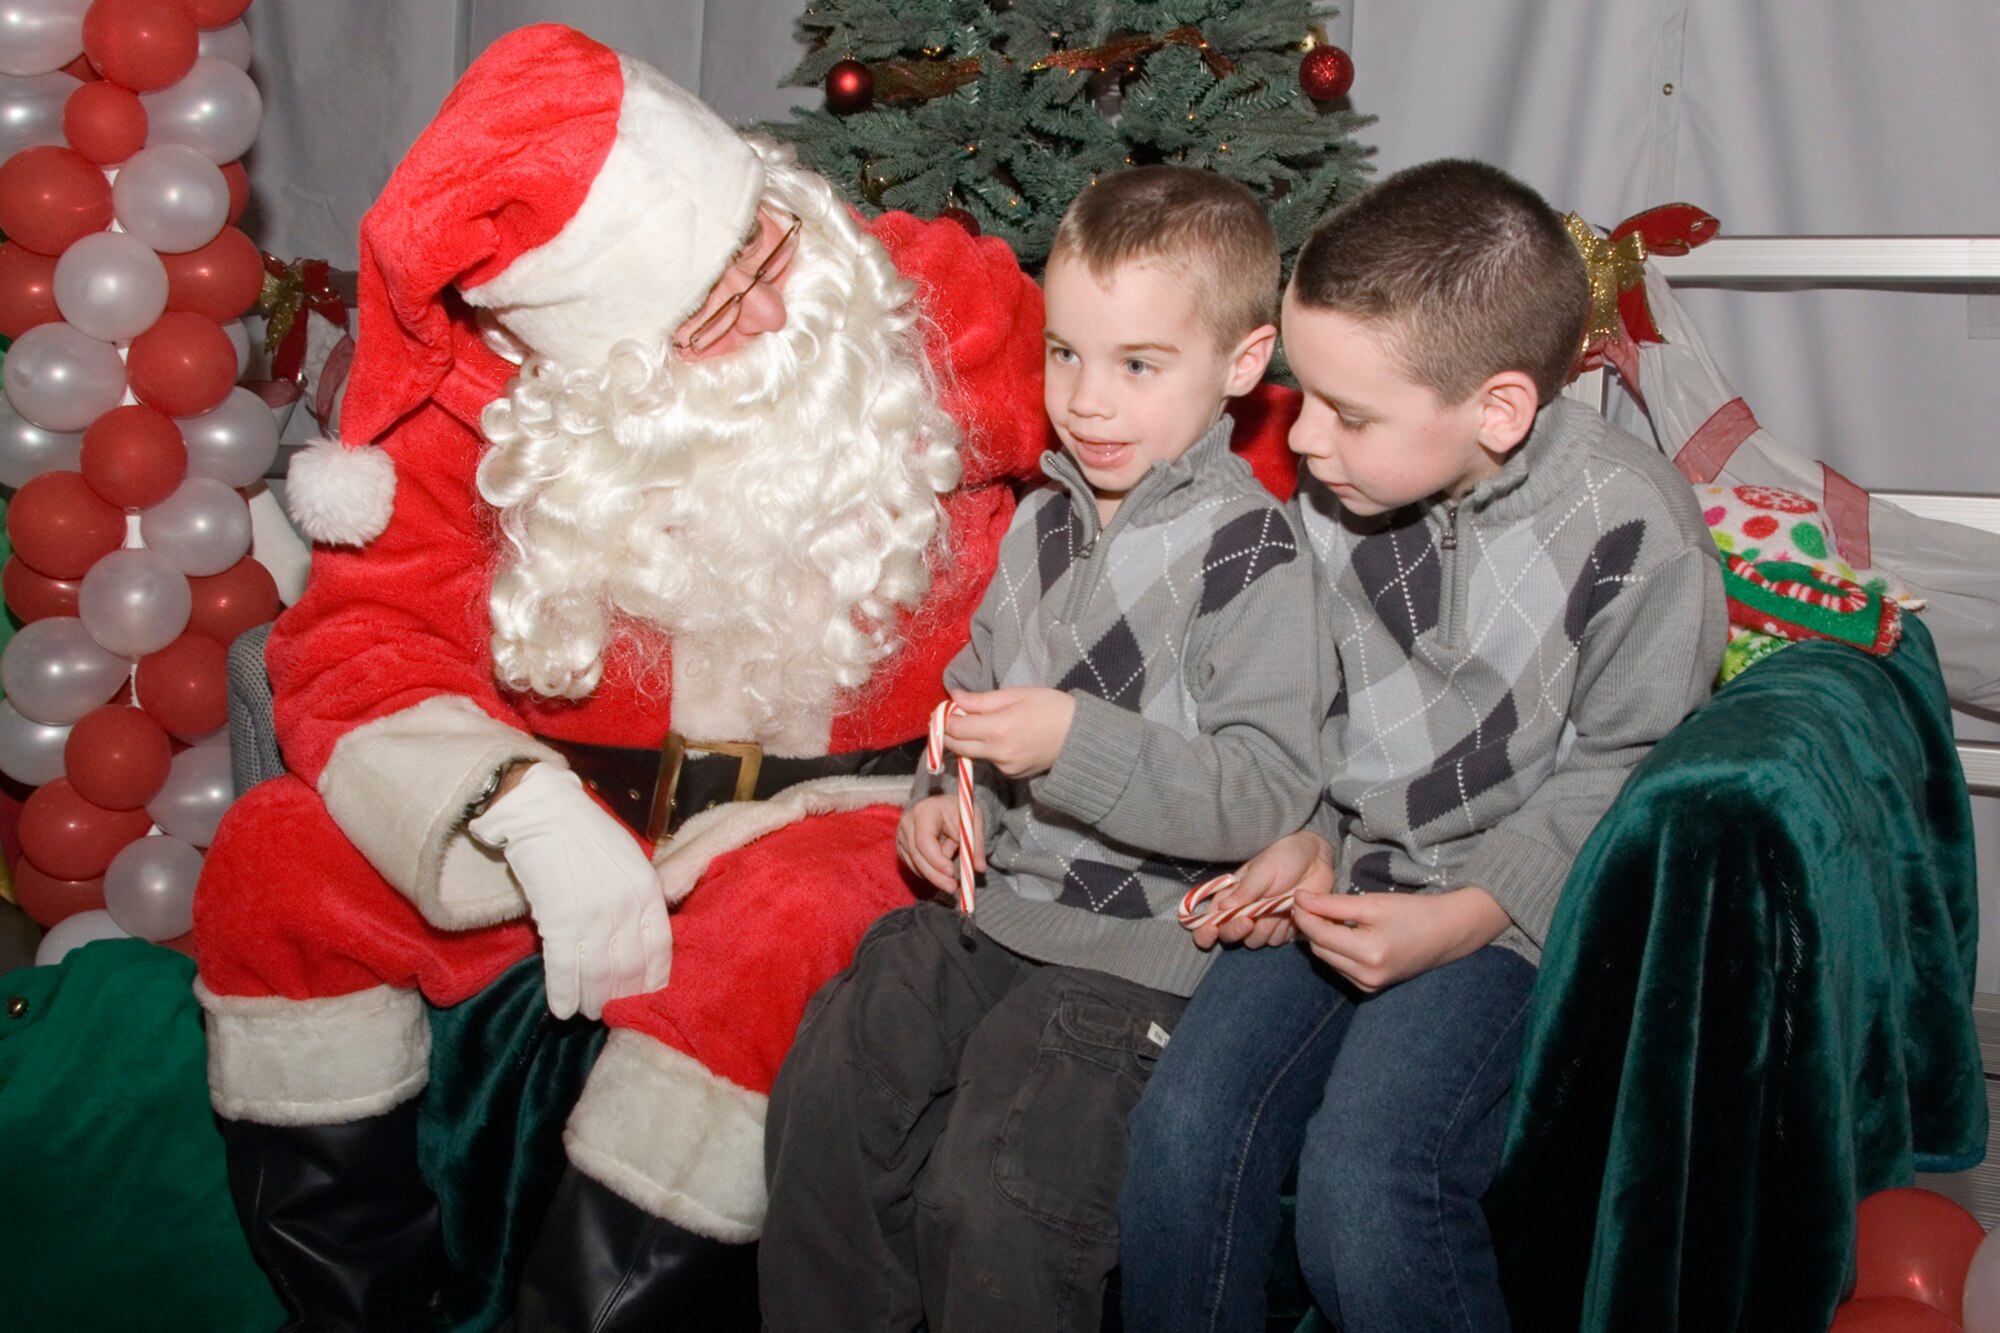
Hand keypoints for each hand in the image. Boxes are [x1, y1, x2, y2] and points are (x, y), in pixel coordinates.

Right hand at [467, 763, 671, 1019]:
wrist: (543, 812)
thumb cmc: (585, 835)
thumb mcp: (628, 861)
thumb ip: (637, 898)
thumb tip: (637, 939)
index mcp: (647, 888)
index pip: (660, 947)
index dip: (653, 979)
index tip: (646, 998)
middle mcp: (626, 904)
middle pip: (630, 966)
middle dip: (621, 995)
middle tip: (611, 1012)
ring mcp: (593, 913)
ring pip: (598, 972)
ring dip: (592, 999)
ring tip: (587, 1013)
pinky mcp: (559, 917)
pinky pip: (564, 966)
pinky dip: (564, 992)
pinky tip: (562, 1010)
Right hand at [897, 794, 985, 894]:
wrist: (944, 806)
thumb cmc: (958, 810)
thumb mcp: (972, 821)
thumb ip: (975, 843)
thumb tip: (979, 868)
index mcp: (924, 812)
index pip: (924, 840)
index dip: (936, 859)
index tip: (951, 872)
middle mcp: (908, 824)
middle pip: (917, 856)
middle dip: (936, 875)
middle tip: (953, 887)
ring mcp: (902, 838)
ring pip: (917, 865)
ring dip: (936, 871)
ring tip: (952, 854)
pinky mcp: (903, 849)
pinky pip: (917, 868)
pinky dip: (932, 870)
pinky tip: (944, 856)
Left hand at [943, 687, 1075, 778]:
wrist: (1081, 737)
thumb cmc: (1052, 708)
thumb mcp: (1016, 694)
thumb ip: (981, 700)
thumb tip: (953, 698)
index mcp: (998, 729)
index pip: (954, 728)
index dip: (942, 718)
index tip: (941, 709)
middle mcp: (997, 753)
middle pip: (956, 746)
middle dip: (947, 731)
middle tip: (948, 716)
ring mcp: (1004, 767)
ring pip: (972, 753)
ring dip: (968, 739)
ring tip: (980, 722)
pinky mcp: (1012, 775)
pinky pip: (989, 760)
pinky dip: (986, 748)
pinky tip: (1001, 736)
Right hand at [1191, 829, 1334, 950]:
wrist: (1317, 858)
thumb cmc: (1285, 856)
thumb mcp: (1263, 869)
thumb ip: (1245, 890)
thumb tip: (1222, 907)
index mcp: (1231, 895)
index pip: (1208, 920)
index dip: (1204, 931)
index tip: (1211, 931)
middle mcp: (1243, 912)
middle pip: (1228, 935)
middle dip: (1235, 931)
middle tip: (1249, 921)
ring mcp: (1263, 922)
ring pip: (1253, 942)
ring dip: (1263, 930)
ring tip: (1277, 909)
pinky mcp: (1282, 929)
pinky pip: (1276, 941)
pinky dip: (1282, 931)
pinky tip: (1290, 913)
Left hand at [1290, 886, 1510, 992]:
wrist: (1447, 933)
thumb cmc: (1413, 912)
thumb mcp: (1372, 902)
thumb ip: (1332, 904)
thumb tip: (1300, 899)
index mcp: (1369, 953)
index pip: (1320, 934)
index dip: (1304, 914)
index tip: (1297, 896)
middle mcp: (1367, 976)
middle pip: (1320, 948)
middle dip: (1312, 926)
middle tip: (1312, 903)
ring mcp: (1369, 986)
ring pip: (1328, 959)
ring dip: (1323, 938)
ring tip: (1330, 916)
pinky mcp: (1371, 988)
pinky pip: (1340, 968)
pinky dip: (1337, 950)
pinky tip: (1345, 934)